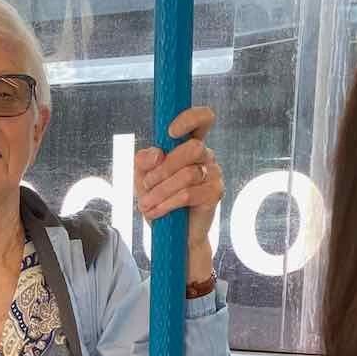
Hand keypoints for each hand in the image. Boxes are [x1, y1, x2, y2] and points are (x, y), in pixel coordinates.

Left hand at [135, 107, 223, 273]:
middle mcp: (206, 156)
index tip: (170, 132)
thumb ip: (143, 162)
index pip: (203, 119)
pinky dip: (167, 203)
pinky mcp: (214, 194)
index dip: (190, 119)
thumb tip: (156, 154)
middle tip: (146, 185)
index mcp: (190, 145)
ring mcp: (213, 174)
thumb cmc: (159, 202)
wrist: (173, 236)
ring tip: (147, 204)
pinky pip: (189, 194)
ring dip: (161, 190)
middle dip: (163, 168)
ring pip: (187, 174)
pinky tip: (156, 211)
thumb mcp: (143, 180)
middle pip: (193, 148)